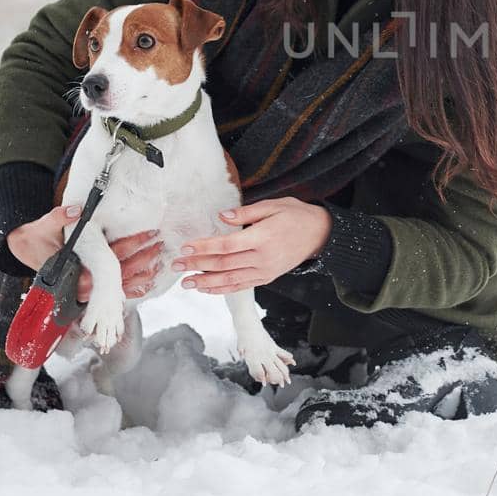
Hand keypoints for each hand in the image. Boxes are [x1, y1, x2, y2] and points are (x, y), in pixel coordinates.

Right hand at [4, 205, 164, 302]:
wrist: (25, 250)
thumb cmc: (36, 238)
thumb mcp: (44, 225)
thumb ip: (60, 217)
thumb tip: (77, 210)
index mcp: (74, 269)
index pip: (110, 257)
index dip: (132, 244)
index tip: (149, 234)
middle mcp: (82, 283)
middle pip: (120, 272)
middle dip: (144, 259)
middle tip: (161, 244)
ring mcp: (86, 288)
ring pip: (119, 285)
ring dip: (141, 274)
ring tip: (160, 262)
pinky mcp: (88, 288)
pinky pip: (113, 292)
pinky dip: (131, 288)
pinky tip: (147, 282)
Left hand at [171, 198, 331, 294]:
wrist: (320, 234)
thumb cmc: (296, 216)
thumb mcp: (273, 205)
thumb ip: (246, 213)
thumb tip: (221, 217)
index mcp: (262, 238)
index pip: (226, 245)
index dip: (204, 247)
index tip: (185, 248)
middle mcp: (262, 258)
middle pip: (223, 264)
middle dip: (197, 265)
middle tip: (176, 266)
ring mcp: (264, 271)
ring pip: (229, 280)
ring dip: (205, 282)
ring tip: (186, 283)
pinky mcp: (266, 278)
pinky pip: (240, 286)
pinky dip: (222, 290)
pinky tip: (207, 289)